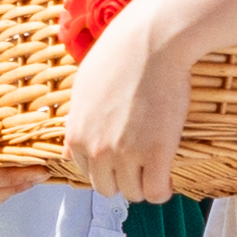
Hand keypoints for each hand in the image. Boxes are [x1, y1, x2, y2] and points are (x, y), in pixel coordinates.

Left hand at [57, 0, 193, 202]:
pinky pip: (156, 192)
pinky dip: (163, 190)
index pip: (86, 172)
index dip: (107, 168)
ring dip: (144, 184)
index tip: (122, 160)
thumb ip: (76, 125)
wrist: (150, 42)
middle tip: (141, 165)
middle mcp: (96, 149)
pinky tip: (168, 177)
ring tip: (156, 169)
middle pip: (108, 189)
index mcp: (76, 135)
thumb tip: (68, 154)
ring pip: (133, 193)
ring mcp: (125, 154)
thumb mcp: (83, 90)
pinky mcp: (155, 154)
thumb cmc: (119, 57)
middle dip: (124, 180)